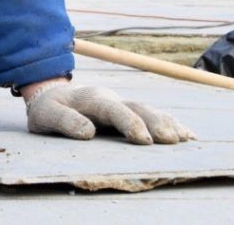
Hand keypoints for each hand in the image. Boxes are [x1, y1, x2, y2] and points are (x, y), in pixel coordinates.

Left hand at [22, 79, 194, 144]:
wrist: (50, 94)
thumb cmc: (48, 109)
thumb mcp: (46, 115)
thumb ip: (64, 121)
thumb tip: (88, 132)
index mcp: (90, 99)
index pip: (112, 110)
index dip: (129, 123)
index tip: (143, 139)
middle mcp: (110, 98)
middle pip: (137, 108)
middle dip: (155, 123)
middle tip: (172, 140)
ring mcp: (121, 103)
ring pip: (148, 110)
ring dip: (167, 123)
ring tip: (185, 138)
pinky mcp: (127, 111)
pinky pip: (151, 114)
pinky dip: (169, 123)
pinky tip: (186, 134)